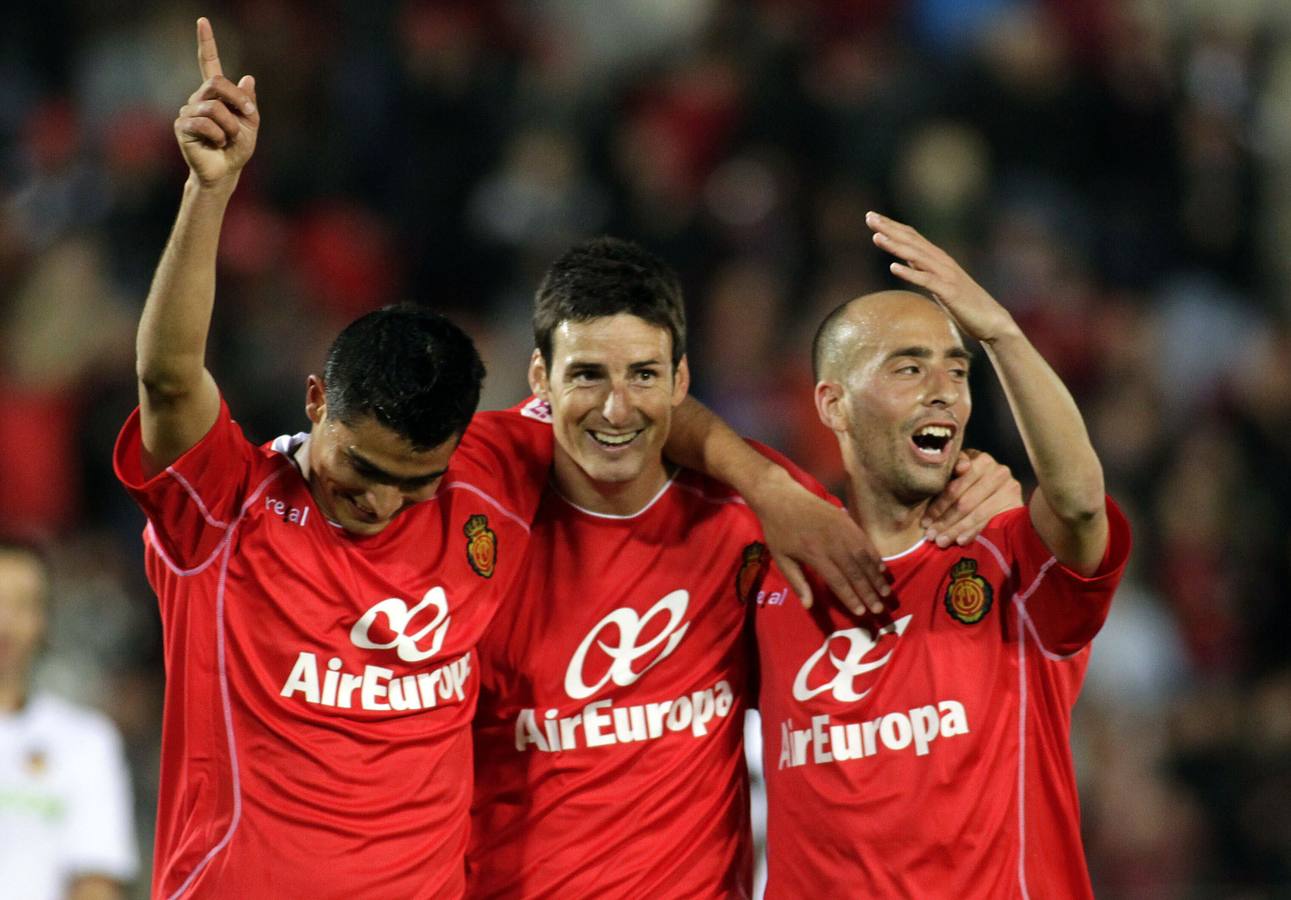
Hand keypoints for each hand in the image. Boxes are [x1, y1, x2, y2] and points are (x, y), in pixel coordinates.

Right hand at [175, 17, 259, 187]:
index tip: (202, 21)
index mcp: (216, 94)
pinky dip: (218, 136)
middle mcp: (198, 97)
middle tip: (247, 118)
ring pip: (214, 108)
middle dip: (237, 100)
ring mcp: (188, 110)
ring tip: (227, 139)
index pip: (208, 63)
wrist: (225, 172)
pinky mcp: (182, 126)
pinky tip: (216, 143)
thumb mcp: (250, 125)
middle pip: (216, 82)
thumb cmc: (236, 149)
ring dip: (230, 126)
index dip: (206, 42)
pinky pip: (205, 124)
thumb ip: (248, 103)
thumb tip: (248, 77)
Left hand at [748, 471, 890, 615]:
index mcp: (814, 554)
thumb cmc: (778, 530)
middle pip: (855, 572)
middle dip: (869, 593)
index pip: (837, 581)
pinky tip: (882, 570)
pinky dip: (875, 557)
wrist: (781, 496)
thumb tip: (808, 606)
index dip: (850, 598)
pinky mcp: (847, 520)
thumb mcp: (781, 558)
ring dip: (877, 577)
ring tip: (886, 594)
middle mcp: (832, 542)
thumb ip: (797, 582)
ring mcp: (842, 530)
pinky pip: (865, 541)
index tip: (861, 613)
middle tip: (879, 609)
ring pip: (864, 557)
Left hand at [865, 211, 1016, 343]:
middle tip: (869, 216)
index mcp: (938, 259)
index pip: (912, 237)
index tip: (872, 216)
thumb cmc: (965, 305)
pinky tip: (893, 267)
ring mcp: (947, 275)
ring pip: (916, 256)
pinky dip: (909, 273)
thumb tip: (903, 260)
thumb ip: (923, 269)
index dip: (892, 226)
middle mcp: (942, 262)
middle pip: (912, 241)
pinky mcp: (949, 292)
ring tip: (876, 236)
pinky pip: (926, 280)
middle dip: (889, 228)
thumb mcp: (938, 283)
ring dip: (896, 245)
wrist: (992, 321)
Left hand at [922, 449, 1023, 546]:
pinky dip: (974, 532)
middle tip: (931, 536)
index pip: (956, 487)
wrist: (999, 489)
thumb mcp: (958, 472)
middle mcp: (999, 472)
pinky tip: (961, 541)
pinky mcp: (1016, 505)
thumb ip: (953, 469)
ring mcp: (1010, 488)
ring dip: (957, 529)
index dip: (938, 506)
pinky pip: (991, 521)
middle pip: (966, 502)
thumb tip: (962, 467)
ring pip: (977, 514)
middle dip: (945, 521)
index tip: (925, 522)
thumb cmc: (968, 481)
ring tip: (942, 542)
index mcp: (981, 460)